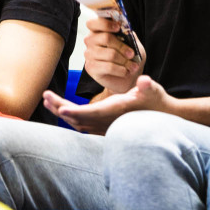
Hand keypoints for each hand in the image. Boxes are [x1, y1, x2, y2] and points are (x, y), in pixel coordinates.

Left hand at [43, 75, 171, 133]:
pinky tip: (62, 110)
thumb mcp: (154, 90)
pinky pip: (83, 125)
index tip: (60, 107)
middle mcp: (108, 121)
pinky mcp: (105, 127)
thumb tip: (145, 82)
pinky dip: (70, 118)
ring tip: (48, 101)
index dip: (75, 111)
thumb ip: (148, 86)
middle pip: (79, 118)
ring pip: (79, 123)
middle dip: (60, 108)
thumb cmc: (157, 100)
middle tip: (45, 96)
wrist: (163, 117)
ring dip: (63, 112)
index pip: (91, 113)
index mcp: (115, 111)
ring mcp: (106, 126)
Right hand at [82, 16, 143, 93]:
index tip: (118, 27)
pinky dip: (121, 70)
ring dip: (124, 61)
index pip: (93, 23)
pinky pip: (108, 67)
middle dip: (122, 47)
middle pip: (105, 38)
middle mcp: (90, 41)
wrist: (129, 77)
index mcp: (98, 31)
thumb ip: (128, 34)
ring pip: (109, 54)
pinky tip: (125, 72)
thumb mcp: (133, 43)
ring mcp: (89, 54)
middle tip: (132, 54)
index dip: (105, 24)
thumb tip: (125, 29)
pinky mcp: (90, 68)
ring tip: (132, 66)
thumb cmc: (129, 57)